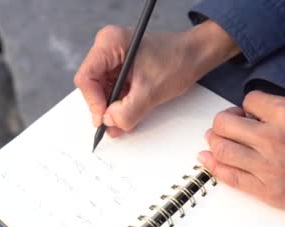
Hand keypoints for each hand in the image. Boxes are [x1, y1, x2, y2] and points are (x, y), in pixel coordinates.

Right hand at [74, 21, 238, 136]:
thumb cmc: (178, 62)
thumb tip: (109, 123)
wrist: (197, 56)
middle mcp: (107, 47)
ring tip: (125, 120)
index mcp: (110, 43)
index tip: (104, 120)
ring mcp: (113, 57)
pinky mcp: (121, 67)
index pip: (87, 78)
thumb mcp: (151, 93)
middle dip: (104, 107)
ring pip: (101, 90)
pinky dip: (119, 104)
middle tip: (115, 125)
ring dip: (112, 108)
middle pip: (92, 85)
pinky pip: (112, 89)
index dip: (93, 102)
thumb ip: (127, 112)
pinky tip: (130, 112)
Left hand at [199, 91, 284, 226]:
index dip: (246, 107)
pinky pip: (229, 176)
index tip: (248, 113)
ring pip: (220, 149)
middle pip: (225, 123)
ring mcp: (268, 167)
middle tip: (226, 127)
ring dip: (214, 143)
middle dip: (223, 123)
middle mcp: (273, 137)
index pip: (248, 101)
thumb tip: (260, 118)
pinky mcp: (268, 192)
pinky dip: (213, 167)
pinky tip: (207, 160)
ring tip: (215, 141)